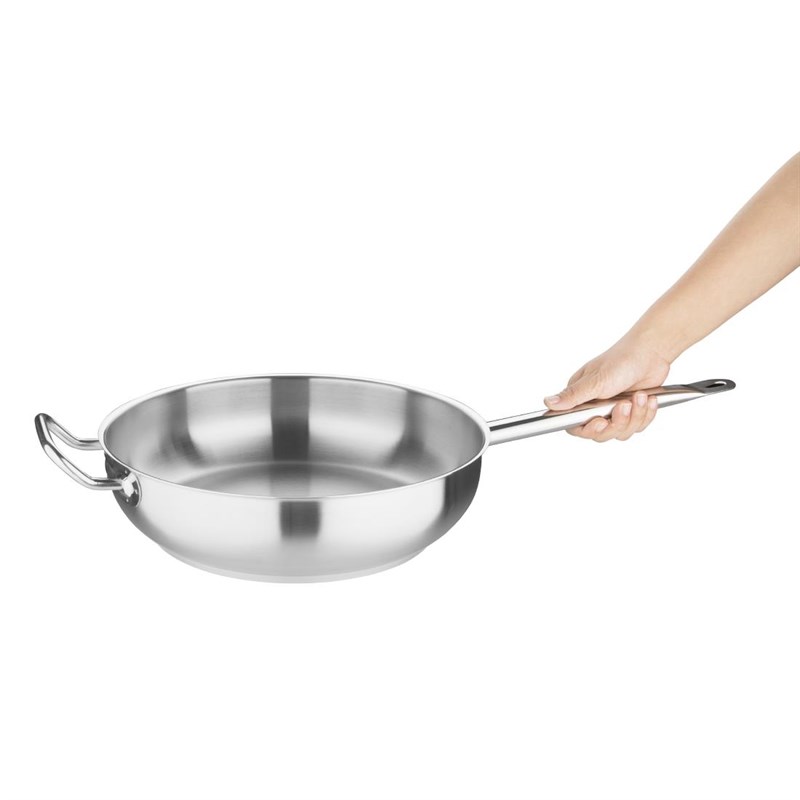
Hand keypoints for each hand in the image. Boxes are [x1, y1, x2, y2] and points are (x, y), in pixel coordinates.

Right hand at [544, 336, 670, 441]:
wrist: (652, 352)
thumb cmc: (622, 360)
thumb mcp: (595, 381)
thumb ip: (573, 395)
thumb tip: (548, 402)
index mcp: (581, 397)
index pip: (576, 425)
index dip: (589, 429)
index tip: (601, 422)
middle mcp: (595, 406)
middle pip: (601, 433)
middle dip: (617, 422)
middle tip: (624, 405)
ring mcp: (614, 410)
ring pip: (621, 432)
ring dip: (635, 416)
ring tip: (639, 396)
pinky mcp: (632, 412)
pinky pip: (637, 426)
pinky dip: (646, 413)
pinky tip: (647, 398)